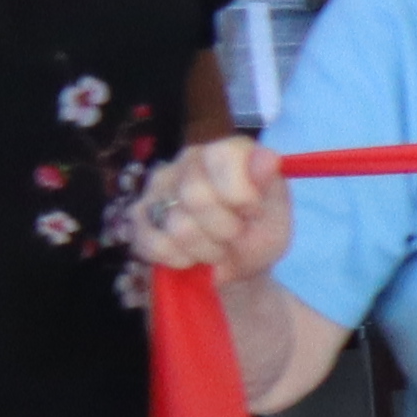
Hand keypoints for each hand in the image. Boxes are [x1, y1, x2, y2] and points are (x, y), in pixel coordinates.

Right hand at [135, 134, 292, 286]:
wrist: (236, 266)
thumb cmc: (258, 234)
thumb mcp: (278, 215)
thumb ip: (271, 186)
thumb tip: (268, 159)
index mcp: (228, 150)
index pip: (222, 157)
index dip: (240, 195)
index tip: (252, 211)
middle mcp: (189, 160)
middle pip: (196, 196)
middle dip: (224, 229)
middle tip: (234, 235)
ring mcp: (159, 185)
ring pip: (177, 226)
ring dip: (205, 249)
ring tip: (216, 247)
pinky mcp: (138, 214)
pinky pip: (154, 243)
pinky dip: (179, 260)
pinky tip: (191, 255)